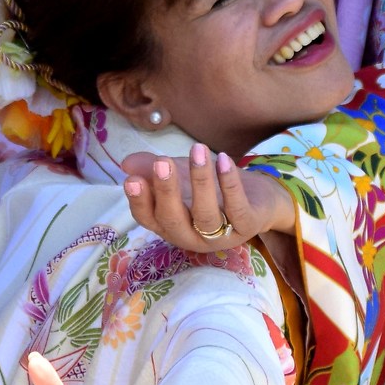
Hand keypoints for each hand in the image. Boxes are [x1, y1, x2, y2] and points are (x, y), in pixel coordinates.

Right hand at [124, 143, 295, 254]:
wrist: (258, 199)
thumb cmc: (212, 189)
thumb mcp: (180, 176)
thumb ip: (153, 169)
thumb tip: (126, 164)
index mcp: (170, 225)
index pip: (148, 219)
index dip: (139, 201)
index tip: (131, 179)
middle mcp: (192, 235)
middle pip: (174, 220)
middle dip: (166, 191)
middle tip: (161, 162)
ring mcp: (220, 235)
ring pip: (206, 215)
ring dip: (201, 181)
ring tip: (197, 149)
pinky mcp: (247, 226)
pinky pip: (237, 208)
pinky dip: (229, 182)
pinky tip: (223, 159)